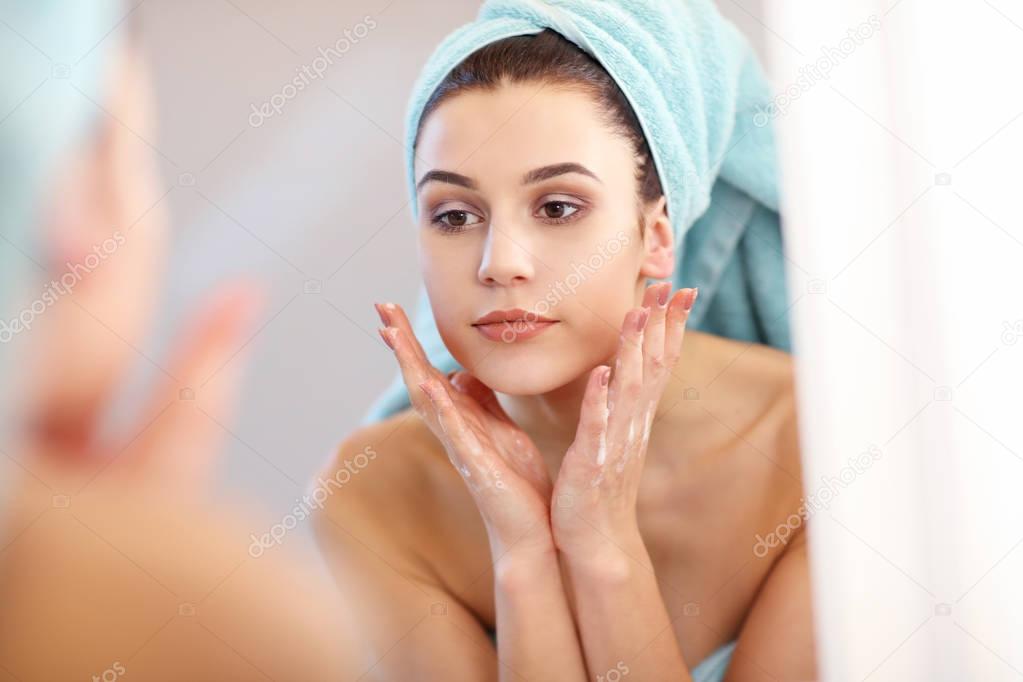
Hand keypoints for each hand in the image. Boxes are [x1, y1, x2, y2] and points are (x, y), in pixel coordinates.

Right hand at [376, 302, 554, 557]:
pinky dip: (441, 408)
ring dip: (410, 366)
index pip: (430, 372)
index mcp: (461, 419)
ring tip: (393, 334)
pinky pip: (455, 432)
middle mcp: (453, 431)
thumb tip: (461, 374)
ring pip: (428, 401)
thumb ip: (481, 403)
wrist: (531, 529)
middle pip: (419, 379)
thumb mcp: (501, 431)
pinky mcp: (476, 466)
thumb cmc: (516, 483)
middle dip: (401, 343)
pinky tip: (430, 384)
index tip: (391, 310)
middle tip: (381, 307)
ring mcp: (460, 448)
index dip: (411, 342)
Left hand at [550, 282, 695, 564]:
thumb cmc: (598, 485)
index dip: (670, 325)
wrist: (594, 539)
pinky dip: (599, 400)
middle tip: (672, 285)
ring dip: (635, 351)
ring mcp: (615, 442)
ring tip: (637, 315)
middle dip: (663, 325)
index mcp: (636, 415)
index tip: (678, 288)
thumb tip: (620, 366)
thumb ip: (619, 399)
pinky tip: (600, 374)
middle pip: (653, 366)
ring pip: (629, 389)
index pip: (659, 361)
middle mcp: (632, 424)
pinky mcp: (591, 462)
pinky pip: (597, 427)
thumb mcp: (613, 434)